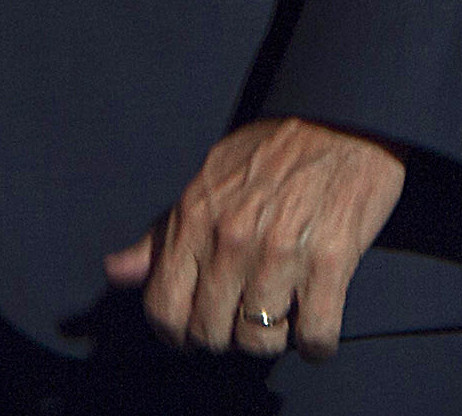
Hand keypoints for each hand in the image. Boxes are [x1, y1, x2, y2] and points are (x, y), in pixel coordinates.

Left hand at [106, 118, 406, 356]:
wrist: (345, 118)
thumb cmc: (274, 149)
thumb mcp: (209, 177)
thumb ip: (163, 233)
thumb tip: (116, 271)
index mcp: (196, 217)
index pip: (164, 308)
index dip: (176, 333)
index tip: (194, 331)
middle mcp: (233, 238)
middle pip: (210, 333)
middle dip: (225, 336)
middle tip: (243, 318)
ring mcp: (282, 252)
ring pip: (259, 341)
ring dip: (271, 339)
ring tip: (282, 316)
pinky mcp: (331, 262)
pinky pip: (315, 336)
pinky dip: (317, 343)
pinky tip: (317, 325)